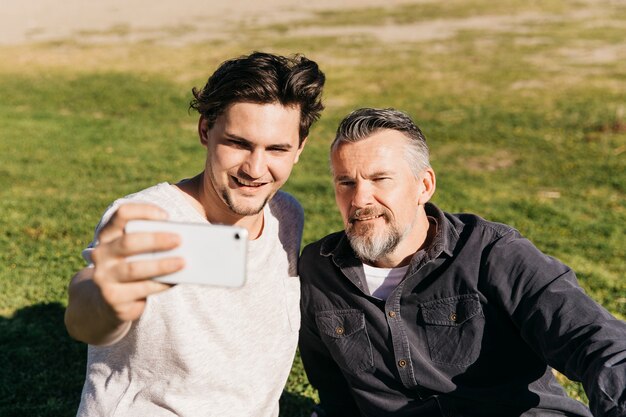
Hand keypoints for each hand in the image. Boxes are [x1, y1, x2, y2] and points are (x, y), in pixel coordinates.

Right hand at [90, 203, 184, 322]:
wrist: (106, 300)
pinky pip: (141, 289)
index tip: (166, 216)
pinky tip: (176, 280)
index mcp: (107, 235)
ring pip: (134, 269)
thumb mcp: (134, 252)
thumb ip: (150, 243)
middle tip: (179, 239)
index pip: (121, 214)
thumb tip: (181, 242)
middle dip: (155, 240)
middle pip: (128, 242)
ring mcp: (104, 277)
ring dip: (162, 265)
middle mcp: (101, 254)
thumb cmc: (130, 266)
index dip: (144, 211)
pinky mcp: (113, 298)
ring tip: (183, 262)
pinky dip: (162, 284)